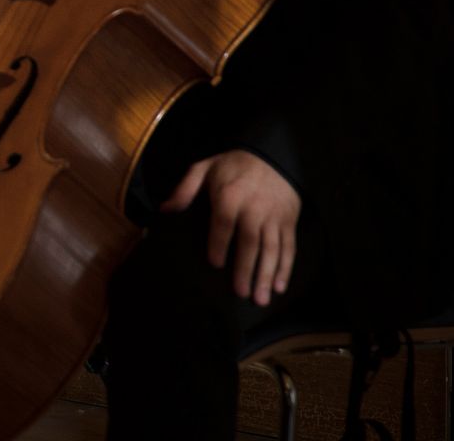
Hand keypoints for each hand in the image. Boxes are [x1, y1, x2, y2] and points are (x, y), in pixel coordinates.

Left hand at [161, 149, 300, 305]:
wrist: (271, 155)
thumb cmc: (232, 166)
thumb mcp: (204, 168)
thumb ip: (184, 189)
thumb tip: (165, 209)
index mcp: (231, 196)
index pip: (224, 223)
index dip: (220, 244)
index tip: (215, 264)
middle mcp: (254, 208)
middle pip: (250, 242)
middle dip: (246, 269)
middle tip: (241, 293)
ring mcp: (274, 216)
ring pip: (271, 249)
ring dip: (267, 275)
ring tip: (261, 299)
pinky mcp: (288, 221)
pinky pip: (289, 247)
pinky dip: (285, 268)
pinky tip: (279, 287)